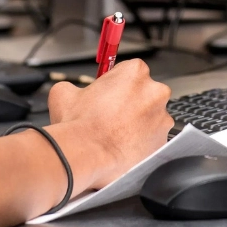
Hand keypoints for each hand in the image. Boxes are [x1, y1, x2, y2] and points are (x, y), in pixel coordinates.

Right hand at [46, 60, 172, 190]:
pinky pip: (153, 139)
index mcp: (135, 72)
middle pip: (146, 93)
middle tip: (112, 116)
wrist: (86, 154)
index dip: (118, 85)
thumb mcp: (64, 93)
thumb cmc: (79, 124)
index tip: (110, 95)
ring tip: (116, 134)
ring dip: (138, 124)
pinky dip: (142, 143)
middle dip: (132, 103)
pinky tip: (124, 146)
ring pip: (151, 118)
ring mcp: (162, 117)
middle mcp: (155, 91)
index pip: (132, 71)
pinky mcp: (163, 140)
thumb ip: (73, 87)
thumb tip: (70, 91)